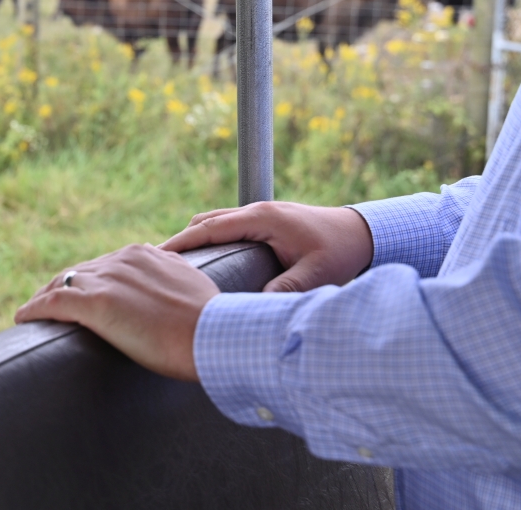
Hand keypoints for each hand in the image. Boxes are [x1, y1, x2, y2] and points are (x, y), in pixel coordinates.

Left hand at [14, 243, 219, 381]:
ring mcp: (107, 280)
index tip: (77, 295)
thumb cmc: (209, 323)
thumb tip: (166, 281)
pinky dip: (34, 309)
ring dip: (43, 299)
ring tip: (31, 314)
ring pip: (61, 284)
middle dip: (61, 288)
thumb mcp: (189, 286)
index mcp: (143, 254)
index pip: (102, 265)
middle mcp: (121, 260)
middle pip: (77, 272)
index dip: (85, 281)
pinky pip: (53, 302)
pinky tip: (22, 318)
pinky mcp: (95, 303)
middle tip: (46, 306)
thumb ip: (171, 276)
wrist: (216, 336)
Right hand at [161, 201, 373, 292]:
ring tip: (174, 265)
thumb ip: (286, 290)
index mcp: (261, 218)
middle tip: (156, 265)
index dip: (180, 242)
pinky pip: (228, 225)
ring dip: (195, 238)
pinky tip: (206, 259)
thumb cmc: (341, 252)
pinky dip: (210, 237)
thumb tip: (255, 309)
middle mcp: (257, 211)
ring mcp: (261, 213)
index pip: (208, 228)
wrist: (364, 232)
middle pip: (205, 221)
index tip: (155, 256)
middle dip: (180, 241)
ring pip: (215, 221)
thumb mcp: (315, 274)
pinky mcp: (267, 221)